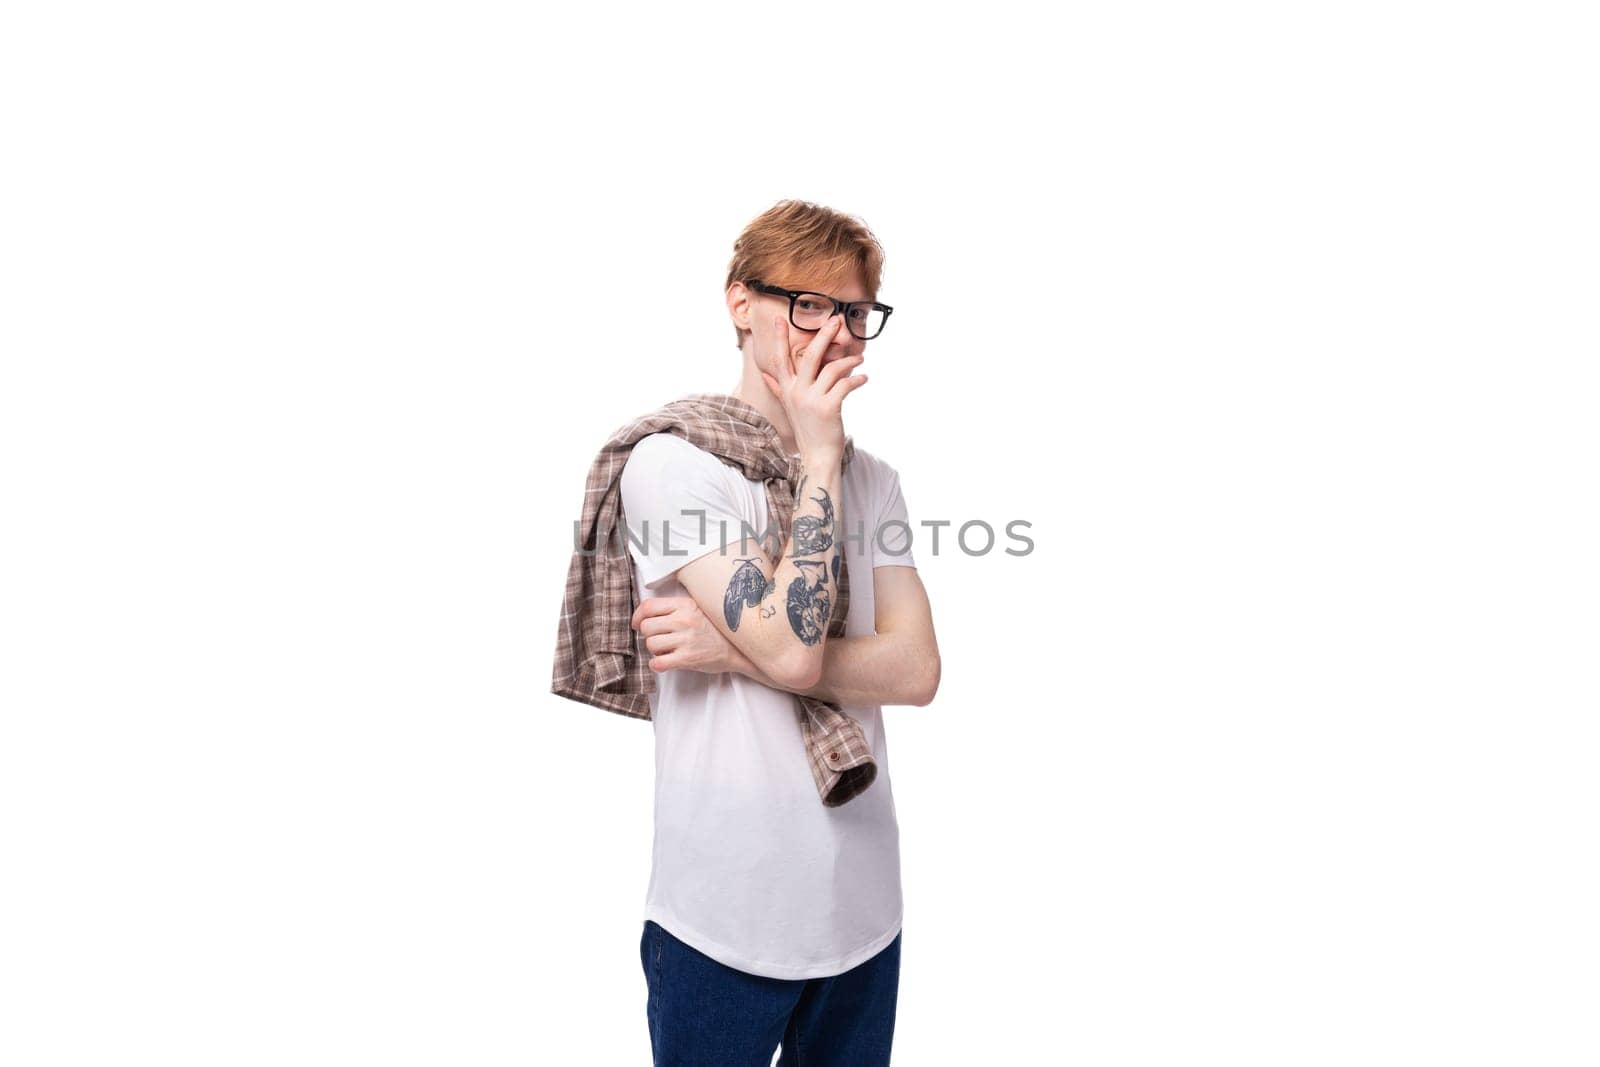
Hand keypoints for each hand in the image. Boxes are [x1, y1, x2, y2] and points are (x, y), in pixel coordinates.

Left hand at [630, 596, 741, 674]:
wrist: (739, 649)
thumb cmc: (716, 629)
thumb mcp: (698, 607)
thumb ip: (676, 607)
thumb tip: (646, 612)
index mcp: (684, 604)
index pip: (648, 606)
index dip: (637, 616)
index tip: (637, 624)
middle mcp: (684, 620)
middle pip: (646, 626)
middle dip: (649, 635)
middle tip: (660, 638)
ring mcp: (686, 640)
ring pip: (650, 644)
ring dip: (655, 650)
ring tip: (667, 649)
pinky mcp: (688, 659)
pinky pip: (658, 662)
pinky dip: (657, 664)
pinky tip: (665, 662)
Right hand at [758, 314, 866, 463]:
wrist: (818, 457)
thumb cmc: (807, 430)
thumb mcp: (789, 407)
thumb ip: (777, 388)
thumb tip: (765, 375)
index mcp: (787, 390)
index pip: (779, 359)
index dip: (779, 339)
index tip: (779, 318)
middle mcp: (796, 393)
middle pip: (809, 356)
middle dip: (823, 335)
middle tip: (836, 320)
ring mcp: (811, 400)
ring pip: (831, 368)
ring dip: (849, 360)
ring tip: (859, 357)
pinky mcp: (828, 408)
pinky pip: (845, 384)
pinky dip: (857, 379)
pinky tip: (864, 378)